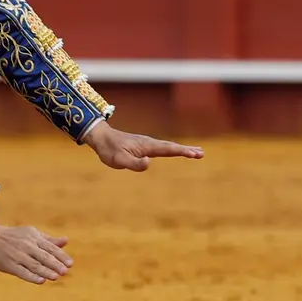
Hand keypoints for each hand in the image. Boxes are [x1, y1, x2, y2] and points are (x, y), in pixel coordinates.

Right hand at [0, 221, 72, 284]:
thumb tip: (66, 241)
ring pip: (34, 265)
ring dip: (46, 271)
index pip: (50, 247)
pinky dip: (32, 276)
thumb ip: (48, 240)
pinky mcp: (9, 265)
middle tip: (65, 271)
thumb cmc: (12, 236)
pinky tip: (41, 281)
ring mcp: (17, 256)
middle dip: (55, 264)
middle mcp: (26, 246)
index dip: (61, 256)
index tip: (70, 264)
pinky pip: (22, 272)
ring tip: (56, 277)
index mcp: (33, 237)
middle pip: (43, 256)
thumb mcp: (30, 234)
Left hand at [83, 122, 203, 171]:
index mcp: (146, 146)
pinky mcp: (142, 145)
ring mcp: (146, 143)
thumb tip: (149, 162)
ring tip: (194, 152)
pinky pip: (161, 147)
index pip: (168, 150)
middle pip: (171, 147)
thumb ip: (134, 163)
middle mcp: (149, 143)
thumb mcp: (119, 160)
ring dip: (181, 149)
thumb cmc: (109, 150)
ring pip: (167, 146)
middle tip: (201, 153)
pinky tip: (173, 151)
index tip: (196, 154)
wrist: (100, 137)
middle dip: (186, 150)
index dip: (182, 152)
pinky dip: (171, 149)